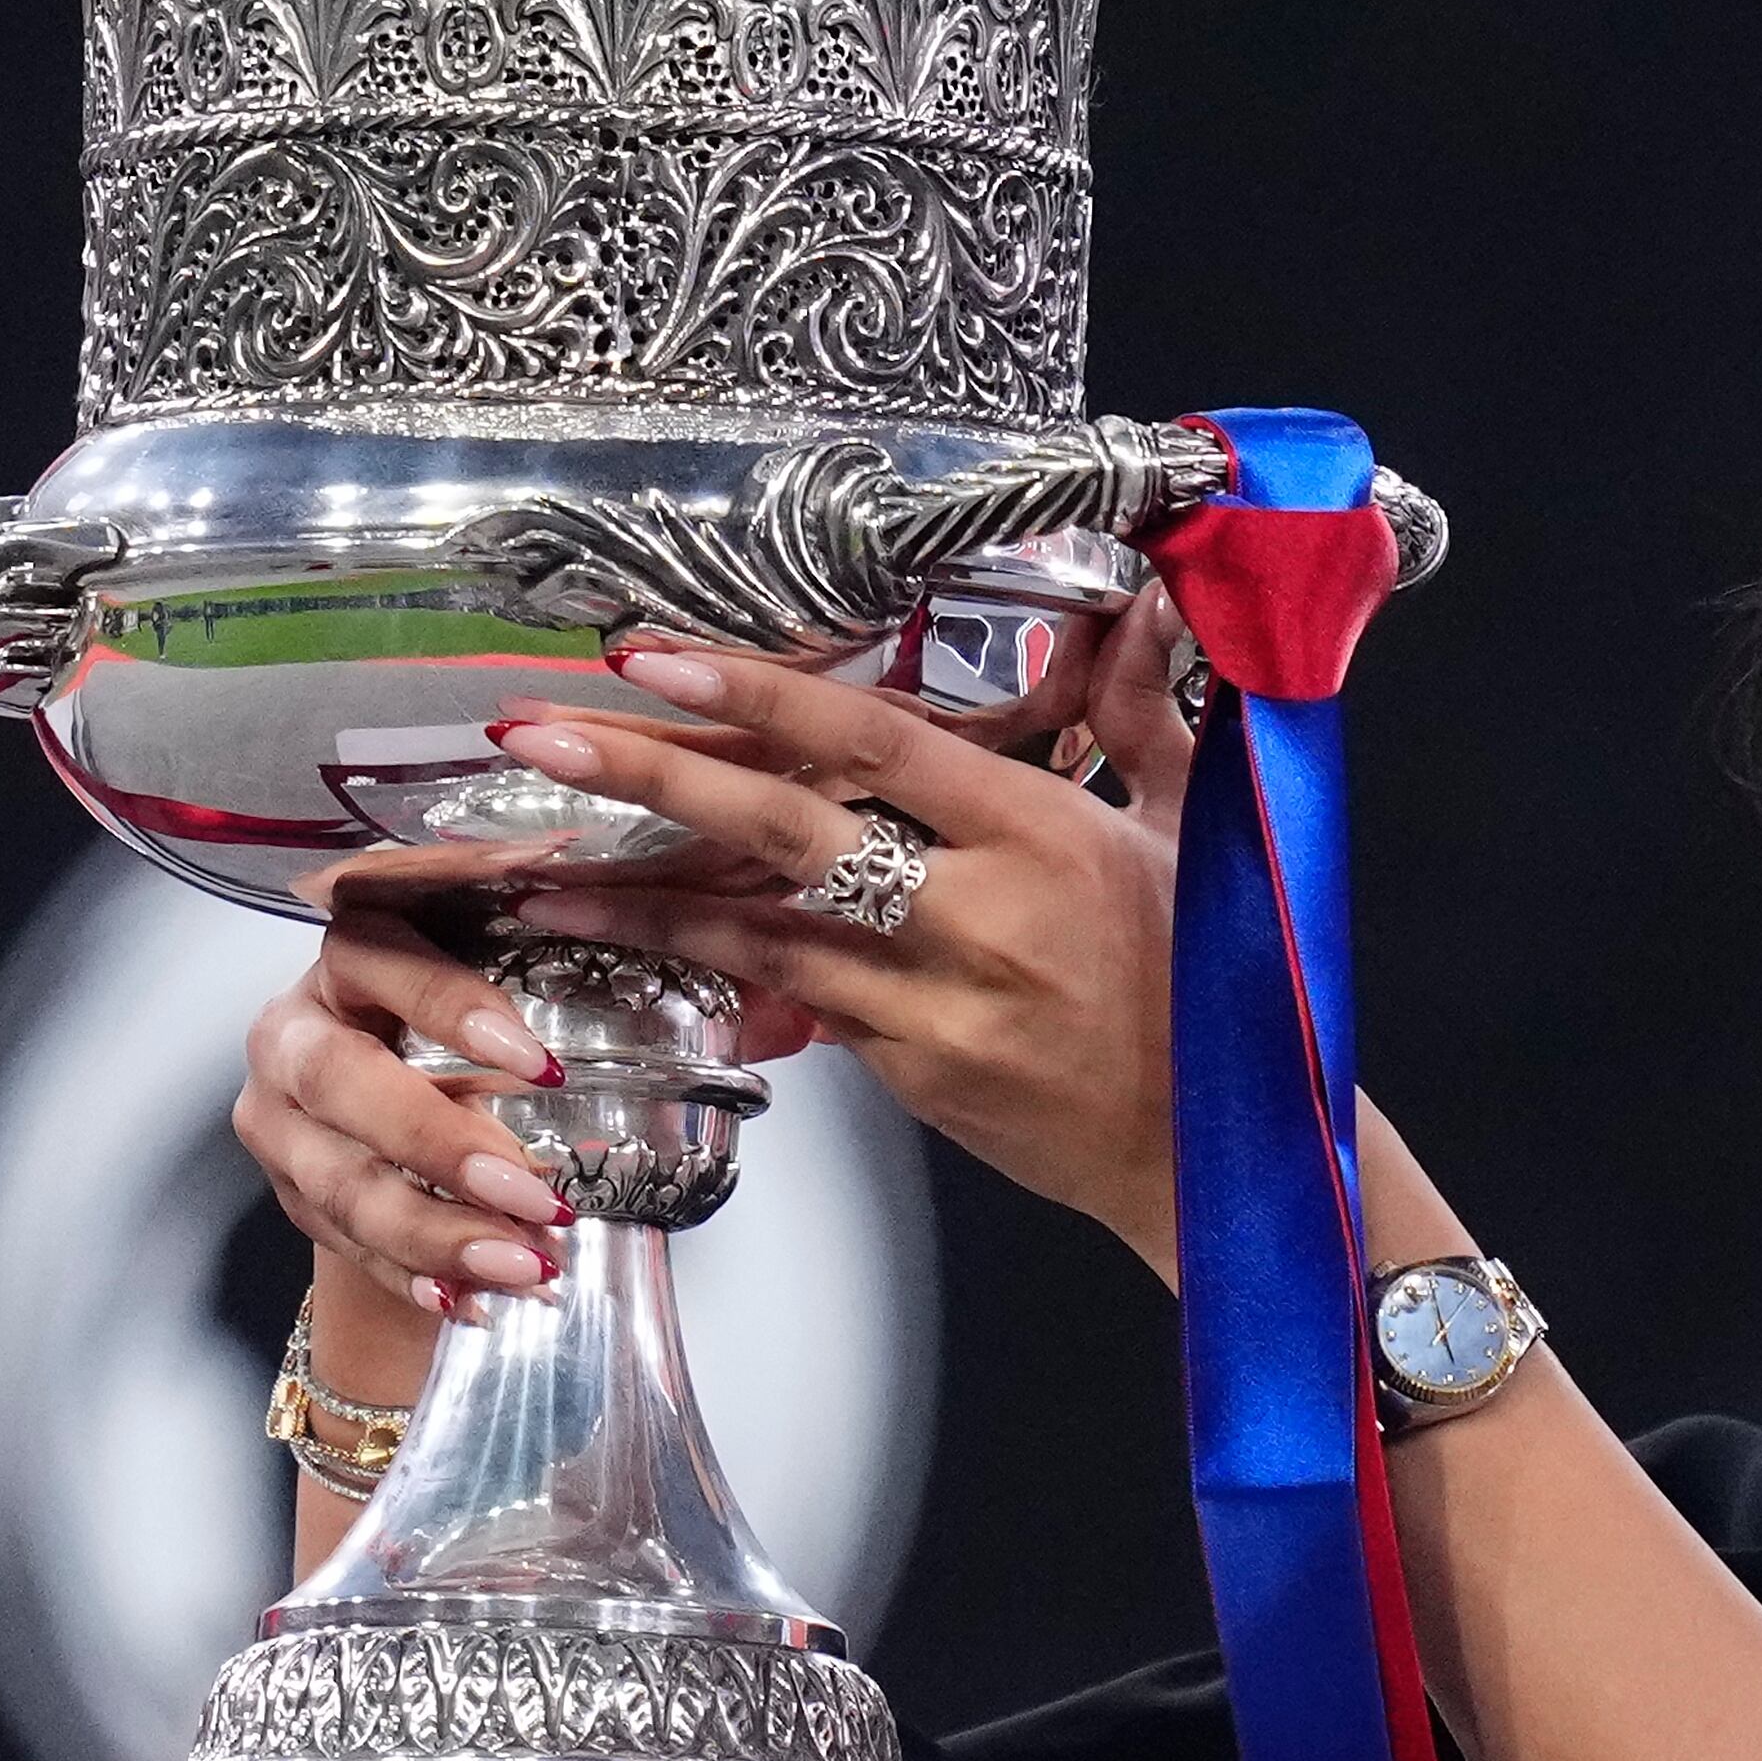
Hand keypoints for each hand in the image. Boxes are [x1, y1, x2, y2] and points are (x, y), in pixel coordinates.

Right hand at [230, 914, 589, 1319]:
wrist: (380, 1092)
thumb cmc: (444, 1034)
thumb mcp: (474, 1008)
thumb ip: (513, 1030)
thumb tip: (596, 1097)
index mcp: (341, 963)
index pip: (378, 959)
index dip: (453, 1007)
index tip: (543, 1067)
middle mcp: (289, 1034)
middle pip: (340, 1081)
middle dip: (441, 1146)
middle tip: (535, 1197)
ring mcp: (277, 1119)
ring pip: (340, 1181)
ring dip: (436, 1233)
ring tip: (521, 1263)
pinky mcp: (287, 1191)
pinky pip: (344, 1243)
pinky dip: (412, 1276)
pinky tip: (469, 1299)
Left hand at [490, 590, 1201, 1276]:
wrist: (1224, 1152)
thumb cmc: (1220, 986)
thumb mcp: (1192, 831)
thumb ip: (1140, 714)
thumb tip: (1138, 608)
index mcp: (1043, 832)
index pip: (873, 742)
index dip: (754, 694)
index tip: (653, 659)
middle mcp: (980, 915)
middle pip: (786, 829)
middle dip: (652, 778)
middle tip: (540, 739)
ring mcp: (939, 1005)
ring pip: (762, 937)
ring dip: (642, 905)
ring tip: (537, 876)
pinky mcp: (916, 1076)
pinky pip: (801, 1010)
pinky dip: (721, 978)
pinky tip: (640, 958)